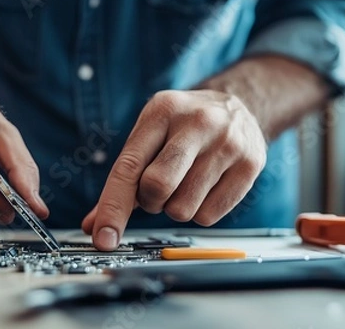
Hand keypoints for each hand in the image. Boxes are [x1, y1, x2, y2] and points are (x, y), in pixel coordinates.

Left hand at [82, 90, 266, 249]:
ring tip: (184, 184)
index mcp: (161, 111)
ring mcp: (227, 142)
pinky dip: (198, 212)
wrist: (238, 105)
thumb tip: (93, 226)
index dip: (112, 208)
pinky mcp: (250, 164)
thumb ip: (121, 182)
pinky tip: (205, 188)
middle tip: (157, 190)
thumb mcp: (148, 137)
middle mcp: (197, 123)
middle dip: (150, 201)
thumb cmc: (181, 127)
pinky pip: (209, 216)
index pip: (129, 167)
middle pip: (157, 187)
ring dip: (175, 207)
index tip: (103, 238)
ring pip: (183, 208)